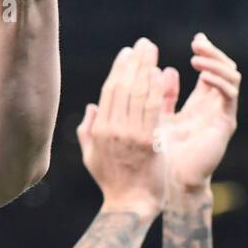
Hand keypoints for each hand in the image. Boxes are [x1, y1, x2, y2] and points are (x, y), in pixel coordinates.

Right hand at [77, 38, 167, 216]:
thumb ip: (87, 130)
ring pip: (138, 93)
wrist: (131, 204)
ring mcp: (130, 135)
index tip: (127, 53)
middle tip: (144, 43)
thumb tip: (92, 107)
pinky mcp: (149, 142)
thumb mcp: (91, 156)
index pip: (109, 91)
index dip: (119, 68)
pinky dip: (156, 89)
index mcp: (99, 130)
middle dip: (134, 61)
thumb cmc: (111, 182)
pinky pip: (152, 109)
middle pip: (123, 86)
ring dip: (146, 68)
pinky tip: (160, 73)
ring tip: (153, 50)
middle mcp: (113, 129)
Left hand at [158, 33, 240, 193]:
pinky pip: (229, 95)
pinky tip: (203, 75)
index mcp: (197, 105)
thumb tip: (161, 68)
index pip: (208, 70)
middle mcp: (213, 107)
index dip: (205, 53)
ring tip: (197, 57)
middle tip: (198, 42)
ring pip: (231, 77)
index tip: (197, 38)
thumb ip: (160, 96)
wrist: (167, 184)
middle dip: (212, 52)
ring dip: (216, 63)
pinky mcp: (225, 124)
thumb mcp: (154, 118)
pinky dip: (219, 80)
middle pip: (223, 69)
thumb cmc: (158, 156)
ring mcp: (221, 114)